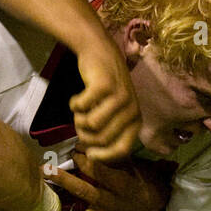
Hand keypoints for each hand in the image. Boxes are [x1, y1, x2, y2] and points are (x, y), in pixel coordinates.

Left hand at [41, 153, 174, 210]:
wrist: (154, 204)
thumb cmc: (142, 178)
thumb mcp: (133, 164)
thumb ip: (110, 156)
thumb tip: (85, 141)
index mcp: (122, 185)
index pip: (100, 170)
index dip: (84, 158)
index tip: (75, 148)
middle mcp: (111, 203)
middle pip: (85, 192)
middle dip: (64, 181)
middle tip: (45, 170)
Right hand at [71, 38, 139, 162]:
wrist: (100, 52)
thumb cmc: (105, 88)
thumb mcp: (115, 112)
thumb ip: (109, 132)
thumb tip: (95, 158)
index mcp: (136, 120)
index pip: (121, 150)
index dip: (103, 156)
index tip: (88, 154)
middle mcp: (131, 110)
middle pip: (101, 139)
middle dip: (84, 135)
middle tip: (78, 123)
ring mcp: (119, 97)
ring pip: (90, 124)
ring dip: (77, 119)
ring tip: (79, 110)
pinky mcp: (104, 86)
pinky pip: (81, 107)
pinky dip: (74, 104)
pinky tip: (76, 98)